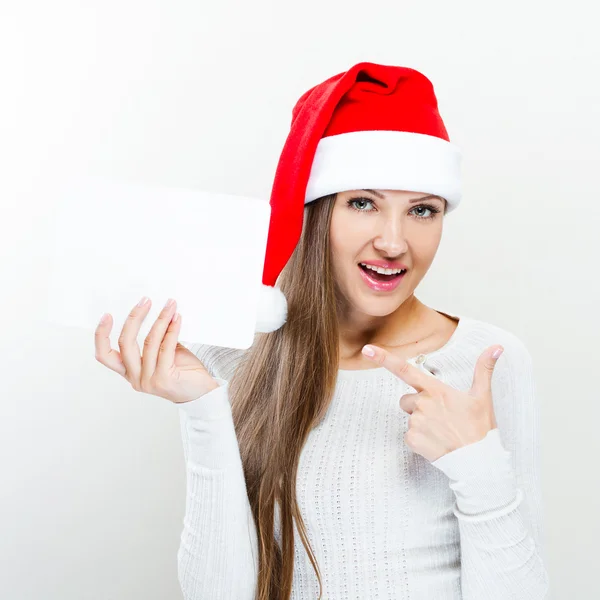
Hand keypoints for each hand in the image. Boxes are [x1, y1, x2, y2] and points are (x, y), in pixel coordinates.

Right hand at [94, 297, 218, 403]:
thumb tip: (158, 311)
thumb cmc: (184, 371)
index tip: (106, 316)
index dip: (101, 335)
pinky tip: (176, 318)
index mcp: (130, 372)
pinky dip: (171, 330)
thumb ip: (156, 338)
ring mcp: (149, 380)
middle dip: (135, 318)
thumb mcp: (164, 353)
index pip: (105, 356)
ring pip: (149, 342)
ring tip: (170, 306)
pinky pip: (166, 347)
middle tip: (145, 301)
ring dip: (160, 319)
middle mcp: (135, 378)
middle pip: (125, 343)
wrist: (203, 392)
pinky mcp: (164, 379)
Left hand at [361, 344, 502, 461]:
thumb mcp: (482, 397)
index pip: (405, 369)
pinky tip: (436, 443)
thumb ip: (484, 369)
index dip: (384, 358)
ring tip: (441, 431)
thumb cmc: (480, 428)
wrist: (478, 462)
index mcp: (436, 390)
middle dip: (418, 406)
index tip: (367, 350)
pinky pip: (409, 436)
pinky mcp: (412, 439)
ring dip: (420, 423)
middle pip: (406, 400)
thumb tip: (496, 347)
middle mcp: (423, 404)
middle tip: (441, 418)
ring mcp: (416, 422)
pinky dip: (420, 440)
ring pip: (409, 418)